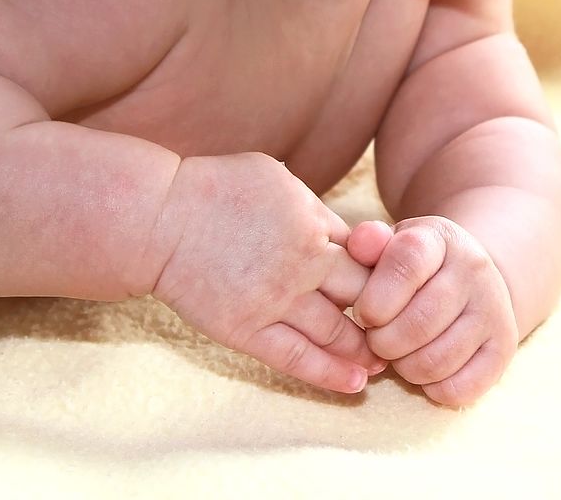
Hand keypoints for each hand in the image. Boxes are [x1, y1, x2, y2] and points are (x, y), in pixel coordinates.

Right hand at [152, 153, 385, 392]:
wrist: (158, 219)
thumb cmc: (214, 188)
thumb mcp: (275, 176)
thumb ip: (313, 205)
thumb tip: (340, 229)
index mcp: (314, 224)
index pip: (367, 257)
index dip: (385, 275)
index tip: (395, 291)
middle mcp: (303, 264)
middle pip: (364, 296)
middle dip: (388, 316)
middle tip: (402, 333)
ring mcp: (275, 300)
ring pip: (338, 332)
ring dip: (366, 350)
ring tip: (383, 363)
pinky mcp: (247, 329)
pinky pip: (297, 358)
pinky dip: (330, 373)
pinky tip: (355, 385)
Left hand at [348, 216, 518, 405]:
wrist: (470, 278)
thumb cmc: (412, 266)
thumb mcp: (389, 245)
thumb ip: (368, 243)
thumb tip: (361, 242)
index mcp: (438, 239)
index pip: (406, 265)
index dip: (375, 300)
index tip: (364, 314)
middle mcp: (473, 270)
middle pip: (419, 323)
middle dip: (383, 341)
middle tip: (376, 339)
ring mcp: (494, 309)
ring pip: (436, 361)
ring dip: (404, 368)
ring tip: (398, 353)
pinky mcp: (504, 347)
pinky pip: (460, 388)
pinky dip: (433, 388)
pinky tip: (424, 370)